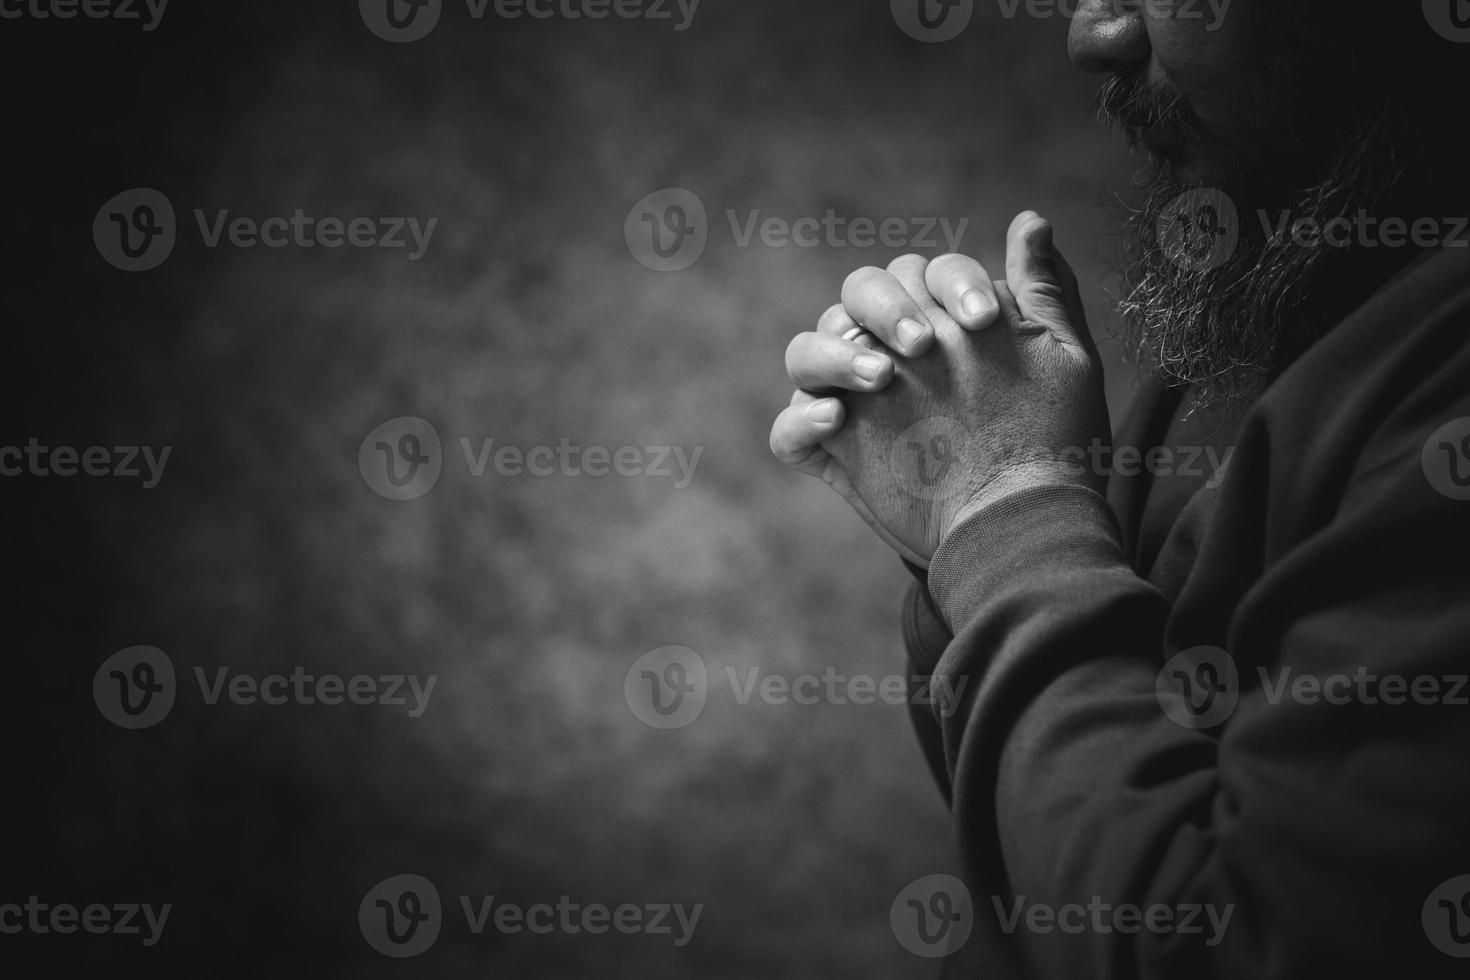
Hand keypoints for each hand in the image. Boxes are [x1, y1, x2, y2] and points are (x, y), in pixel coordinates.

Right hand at [771, 212, 1109, 565]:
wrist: (1028, 524)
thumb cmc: (1051, 439)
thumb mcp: (1061, 361)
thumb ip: (1043, 290)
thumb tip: (1032, 220)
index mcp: (936, 321)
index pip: (921, 272)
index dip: (950, 282)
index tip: (985, 321)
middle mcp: (889, 352)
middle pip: (855, 296)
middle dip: (884, 308)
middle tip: (921, 346)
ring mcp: (854, 402)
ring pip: (807, 351)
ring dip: (834, 354)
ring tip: (881, 380)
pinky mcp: (832, 454)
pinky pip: (788, 430)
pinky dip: (800, 421)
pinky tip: (835, 423)